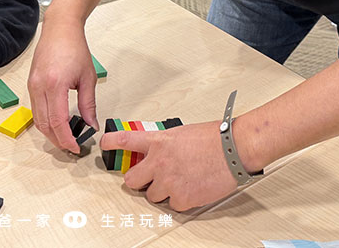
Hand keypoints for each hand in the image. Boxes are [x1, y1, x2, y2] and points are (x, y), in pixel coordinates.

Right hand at [27, 16, 97, 152]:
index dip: (66, 139)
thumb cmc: (74, 48)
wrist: (60, 29)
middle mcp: (40, 87)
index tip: (76, 147)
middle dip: (58, 140)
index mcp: (55, 85)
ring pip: (37, 119)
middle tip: (71, 147)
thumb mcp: (87, 77)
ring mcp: (32, 85)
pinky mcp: (31, 84)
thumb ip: (88, 104)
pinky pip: (35, 109)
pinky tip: (57, 123)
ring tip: (65, 138)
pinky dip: (45, 121)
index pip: (58, 122)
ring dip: (50, 133)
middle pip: (45, 125)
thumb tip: (92, 125)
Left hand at [100, 120, 239, 211]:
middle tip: (147, 179)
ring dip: (162, 191)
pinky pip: (172, 205)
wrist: (233, 150)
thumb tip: (157, 152)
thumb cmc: (214, 138)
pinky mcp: (182, 198)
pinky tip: (191, 188)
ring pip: (152, 196)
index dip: (110, 143)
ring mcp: (169, 181)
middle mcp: (159, 162)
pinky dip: (180, 200)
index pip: (124, 140)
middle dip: (137, 181)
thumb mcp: (181, 133)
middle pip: (131, 180)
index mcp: (158, 141)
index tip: (104, 144)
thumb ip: (164, 143)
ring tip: (180, 180)